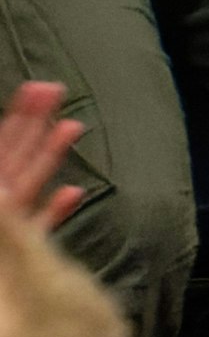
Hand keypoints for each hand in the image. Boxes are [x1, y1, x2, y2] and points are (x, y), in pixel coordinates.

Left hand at [0, 81, 85, 228]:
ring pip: (30, 181)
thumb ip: (3, 207)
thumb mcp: (1, 222)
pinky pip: (41, 221)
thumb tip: (2, 188)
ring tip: (74, 126)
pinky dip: (57, 206)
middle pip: (15, 155)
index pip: (3, 146)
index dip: (19, 115)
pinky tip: (73, 191)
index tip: (36, 88)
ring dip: (52, 153)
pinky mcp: (25, 248)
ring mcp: (11, 225)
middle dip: (35, 121)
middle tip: (54, 89)